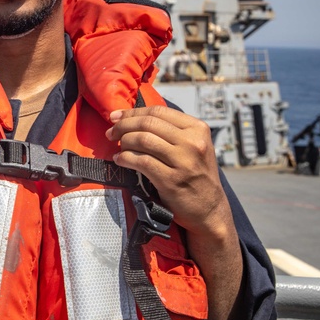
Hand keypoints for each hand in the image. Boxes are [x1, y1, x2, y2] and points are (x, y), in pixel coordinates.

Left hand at [107, 106, 229, 237]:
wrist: (209, 209)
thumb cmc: (194, 174)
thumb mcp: (193, 146)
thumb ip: (170, 131)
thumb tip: (131, 116)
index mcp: (198, 129)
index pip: (158, 111)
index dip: (132, 112)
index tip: (115, 116)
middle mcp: (193, 142)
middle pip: (148, 123)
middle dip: (123, 126)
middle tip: (111, 133)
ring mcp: (183, 161)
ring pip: (142, 140)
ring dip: (124, 142)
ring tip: (118, 148)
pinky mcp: (172, 180)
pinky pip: (141, 161)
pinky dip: (125, 158)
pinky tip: (120, 160)